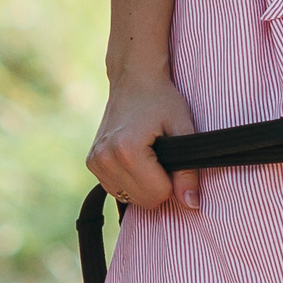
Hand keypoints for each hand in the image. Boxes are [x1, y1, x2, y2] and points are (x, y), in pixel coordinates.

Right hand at [88, 73, 201, 215]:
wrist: (133, 78)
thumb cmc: (161, 100)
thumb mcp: (183, 129)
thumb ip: (188, 171)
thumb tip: (191, 204)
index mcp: (127, 150)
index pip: (158, 194)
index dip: (173, 181)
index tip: (172, 156)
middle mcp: (105, 158)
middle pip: (144, 201)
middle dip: (159, 185)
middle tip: (162, 155)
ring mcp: (95, 161)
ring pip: (130, 199)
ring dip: (144, 185)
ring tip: (148, 155)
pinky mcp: (91, 163)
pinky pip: (117, 191)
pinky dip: (131, 182)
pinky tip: (136, 159)